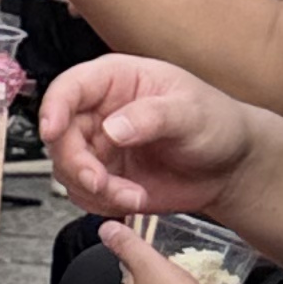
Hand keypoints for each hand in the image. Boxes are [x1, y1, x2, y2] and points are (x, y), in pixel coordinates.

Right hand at [40, 54, 253, 220]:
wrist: (230, 167)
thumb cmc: (216, 124)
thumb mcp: (190, 112)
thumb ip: (152, 116)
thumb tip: (113, 128)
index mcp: (116, 80)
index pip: (69, 87)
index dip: (53, 107)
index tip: (52, 130)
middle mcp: (100, 111)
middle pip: (60, 134)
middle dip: (76, 164)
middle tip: (100, 182)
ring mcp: (100, 146)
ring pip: (67, 168)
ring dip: (94, 189)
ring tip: (133, 194)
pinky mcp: (105, 176)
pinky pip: (83, 193)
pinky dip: (102, 203)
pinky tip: (134, 198)